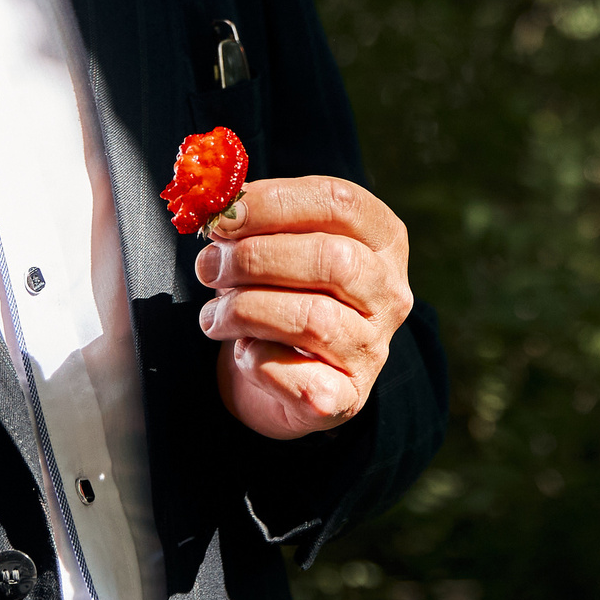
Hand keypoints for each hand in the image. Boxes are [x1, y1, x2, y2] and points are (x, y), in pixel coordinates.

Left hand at [194, 176, 413, 440]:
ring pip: (314, 319)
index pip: (340, 202)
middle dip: (257, 258)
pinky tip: (244, 352)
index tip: (224, 215)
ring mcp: (374, 347)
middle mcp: (390, 291)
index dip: (276, 203)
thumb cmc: (278, 291)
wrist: (282, 373)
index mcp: (382, 238)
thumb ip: (252, 219)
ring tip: (213, 314)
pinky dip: (259, 361)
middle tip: (209, 266)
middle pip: (333, 259)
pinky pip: (300, 377)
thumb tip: (213, 202)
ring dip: (245, 310)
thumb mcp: (274, 243)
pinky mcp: (348, 397)